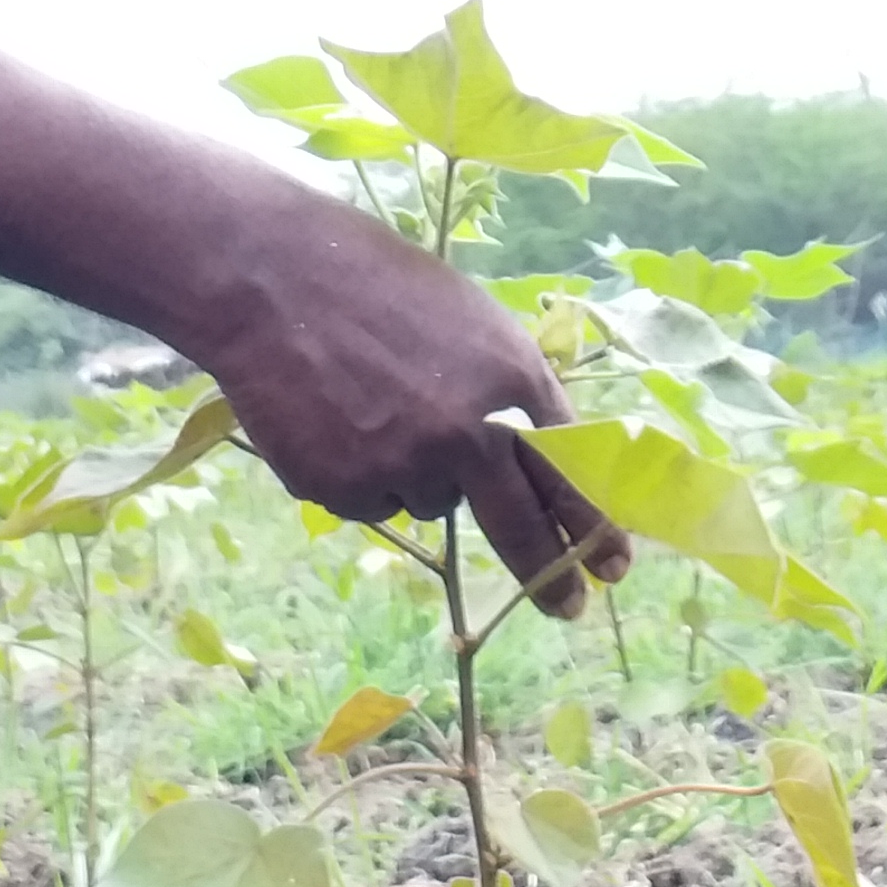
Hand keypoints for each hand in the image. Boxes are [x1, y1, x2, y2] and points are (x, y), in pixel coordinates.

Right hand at [184, 194, 630, 619]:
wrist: (274, 278)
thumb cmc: (378, 285)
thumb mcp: (471, 323)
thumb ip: (508, 393)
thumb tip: (536, 456)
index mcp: (512, 383)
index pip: (570, 474)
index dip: (594, 527)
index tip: (613, 567)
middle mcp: (468, 434)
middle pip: (521, 529)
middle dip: (549, 576)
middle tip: (569, 608)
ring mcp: (405, 466)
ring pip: (430, 502)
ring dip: (413, 471)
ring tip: (370, 402)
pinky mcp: (346, 489)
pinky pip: (369, 500)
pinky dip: (355, 471)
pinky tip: (330, 415)